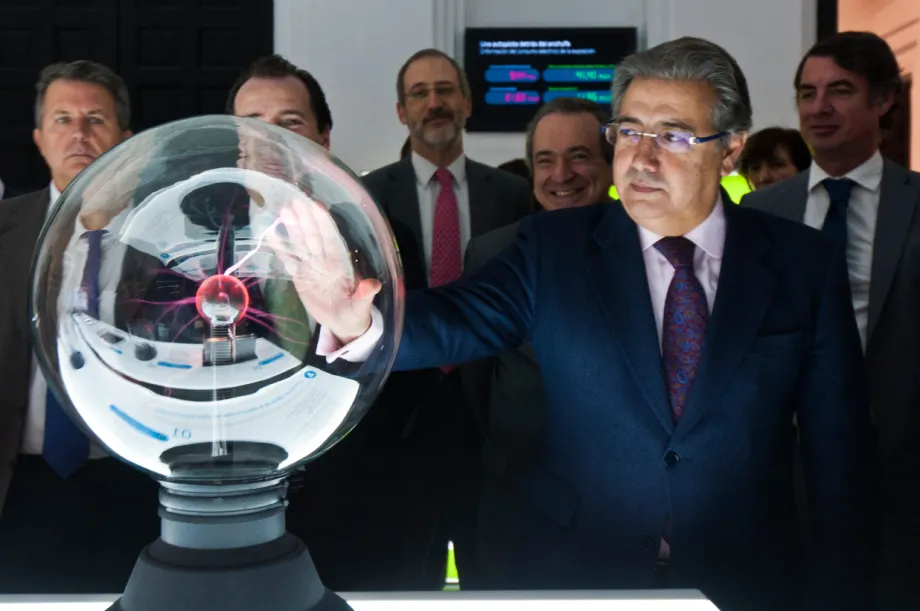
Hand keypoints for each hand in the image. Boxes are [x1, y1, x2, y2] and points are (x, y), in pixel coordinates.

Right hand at [265, 196, 380, 342]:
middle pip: (313, 236)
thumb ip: (365, 295)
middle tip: (296, 200)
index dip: (325, 223)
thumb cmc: (355, 312)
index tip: (318, 206)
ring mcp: (311, 267)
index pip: (331, 239)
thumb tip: (373, 285)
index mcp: (340, 263)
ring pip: (301, 243)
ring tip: (283, 210)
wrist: (342, 324)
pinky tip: (271, 234)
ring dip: (292, 228)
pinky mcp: (300, 277)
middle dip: (306, 219)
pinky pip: (289, 260)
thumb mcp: (361, 306)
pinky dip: (281, 248)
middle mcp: (325, 260)